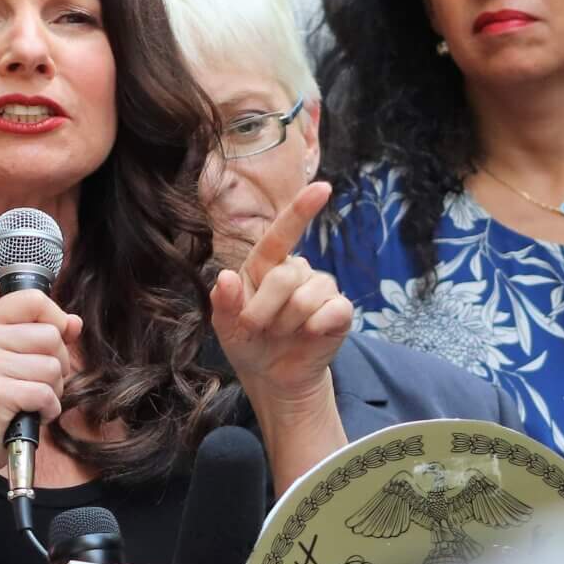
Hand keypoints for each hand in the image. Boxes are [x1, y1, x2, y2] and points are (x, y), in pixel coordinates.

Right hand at [0, 289, 84, 474]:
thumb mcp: (11, 356)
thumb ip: (43, 333)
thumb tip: (75, 322)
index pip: (33, 300)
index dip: (55, 319)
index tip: (53, 342)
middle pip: (50, 336)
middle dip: (57, 364)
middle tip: (36, 381)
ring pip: (52, 367)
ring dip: (53, 390)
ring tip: (31, 399)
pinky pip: (46, 394)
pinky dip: (48, 409)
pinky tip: (32, 413)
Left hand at [211, 181, 350, 417]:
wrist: (273, 376)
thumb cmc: (247, 341)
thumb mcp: (225, 326)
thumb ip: (223, 303)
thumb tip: (225, 277)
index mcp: (265, 266)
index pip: (281, 234)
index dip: (301, 210)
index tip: (322, 187)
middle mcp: (296, 270)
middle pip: (285, 276)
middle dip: (264, 311)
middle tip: (258, 329)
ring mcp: (321, 289)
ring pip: (305, 298)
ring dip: (286, 324)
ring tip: (282, 333)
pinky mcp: (340, 311)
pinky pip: (332, 311)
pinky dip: (314, 328)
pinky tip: (308, 335)